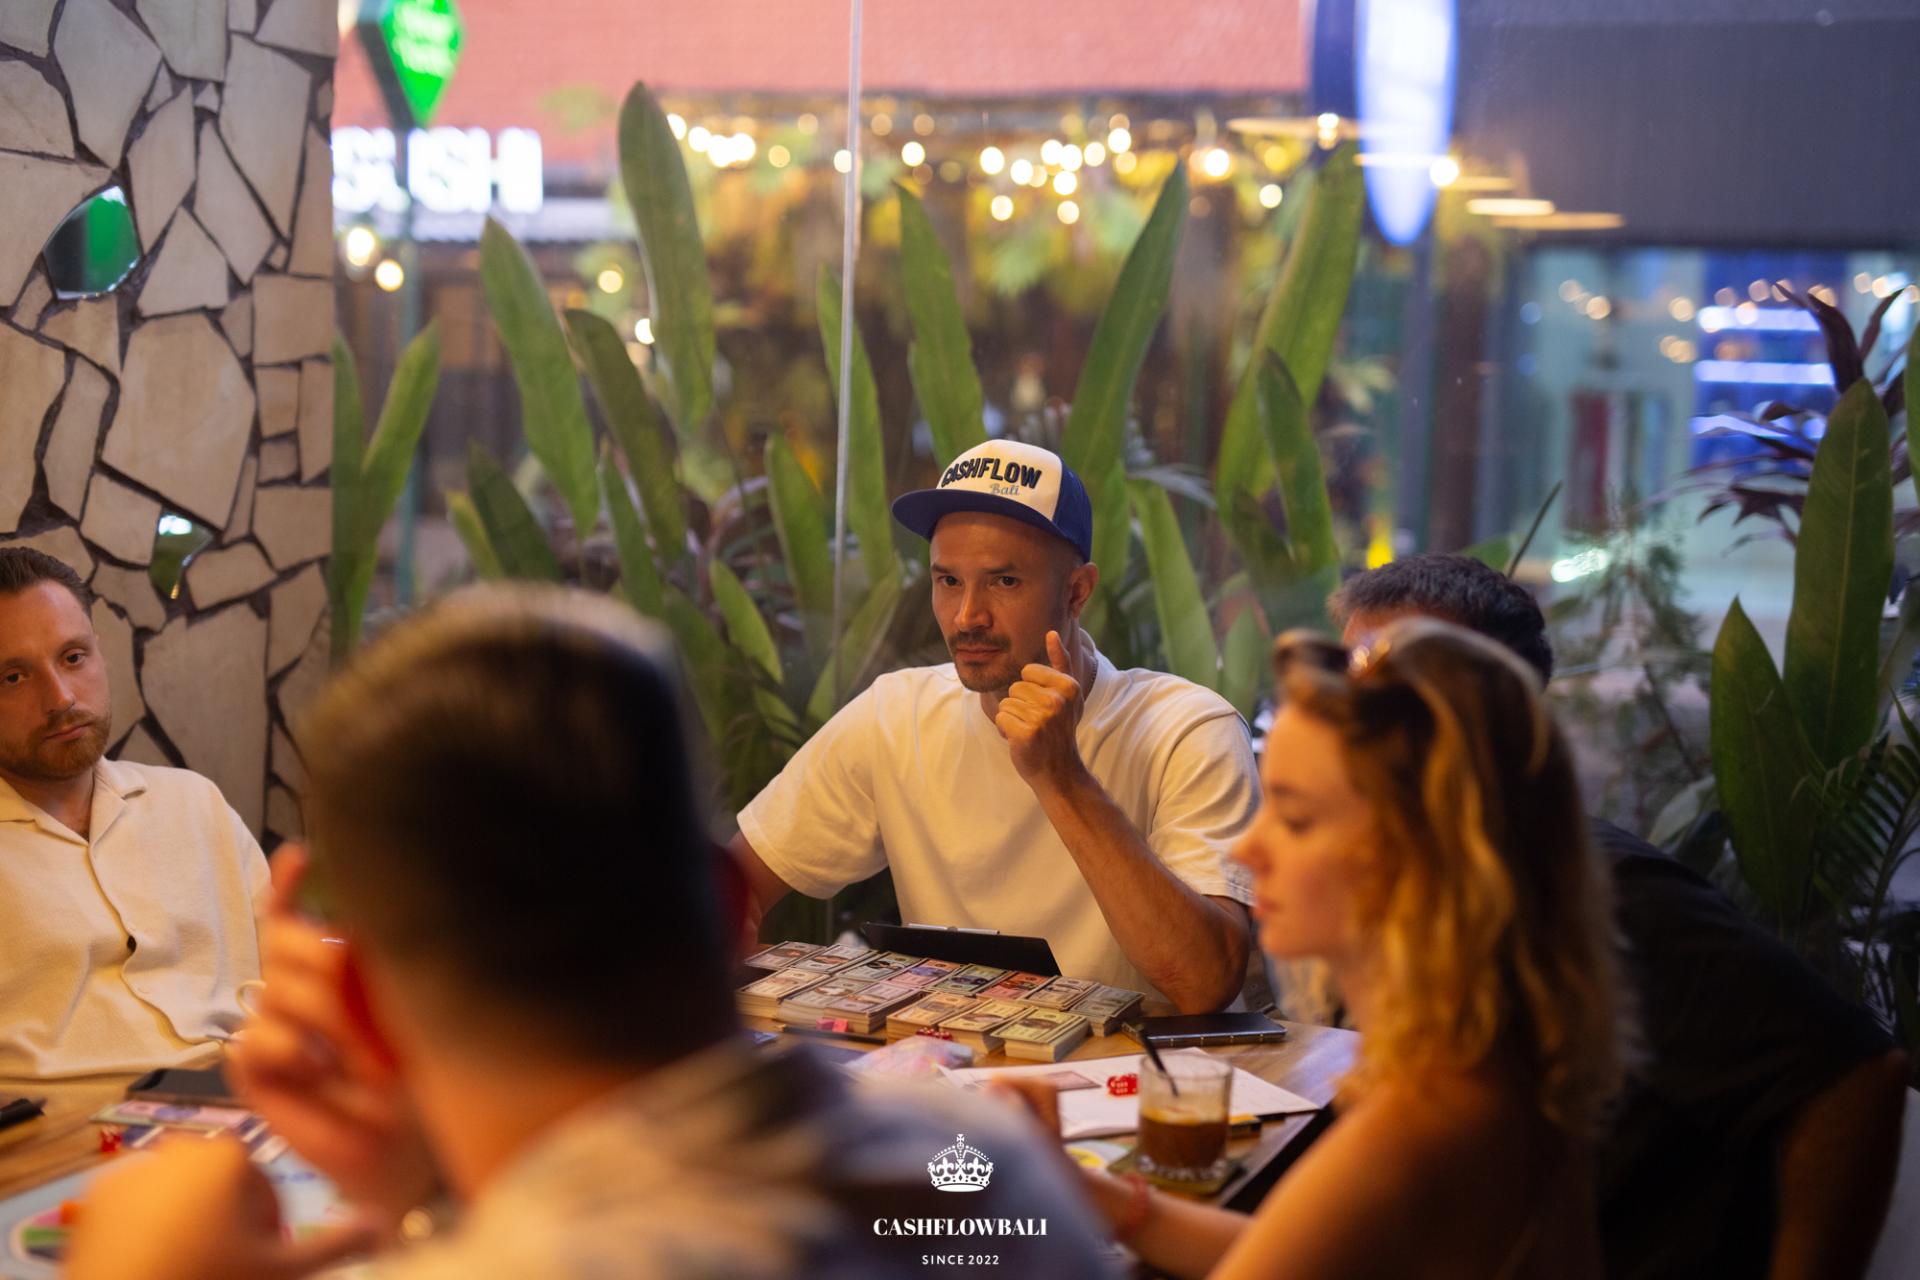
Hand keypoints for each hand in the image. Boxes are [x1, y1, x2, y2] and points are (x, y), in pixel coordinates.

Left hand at [62, 1137, 376, 1279]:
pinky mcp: (97, 1193)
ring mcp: (134, 1166)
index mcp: (230, 1153)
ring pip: (183, 1193)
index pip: (265, 1183)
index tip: (254, 1257)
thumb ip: (338, 1243)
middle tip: (224, 1263)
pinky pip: (140, 1202)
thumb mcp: (281, 1270)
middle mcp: (182, 1145)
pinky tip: (155, 1259)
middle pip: (224, 1183)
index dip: (266, 1224)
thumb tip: (388, 1225)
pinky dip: (149, 1224)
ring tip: (190, 1263)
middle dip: (229, 1219)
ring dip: (192, 1220)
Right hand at [227, 847, 437, 1222]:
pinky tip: (319, 1070)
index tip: (300, 854)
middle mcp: (299, 993)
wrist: (411, 1148)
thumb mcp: (406, 1003)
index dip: (289, 886)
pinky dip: (286, 1050)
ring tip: (363, 1054)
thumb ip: (371, 960)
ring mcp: (275, 1032)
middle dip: (322, 963)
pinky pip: (249, 1042)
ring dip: (321, 1017)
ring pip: (270, 991)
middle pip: (281, 945)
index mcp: (332, 969)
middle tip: (367, 1009)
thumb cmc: (419, 1072)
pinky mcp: (255, 1075)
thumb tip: (350, 919)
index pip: (296, 918)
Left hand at [995, 630, 1088, 787]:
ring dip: (1013, 719)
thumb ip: (1060, 662)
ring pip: (1006, 703)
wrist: (1060, 772)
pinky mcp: (1025, 734)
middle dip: (1020, 706)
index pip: (1028, 671)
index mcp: (1068, 686)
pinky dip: (1006, 731)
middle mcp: (1057, 700)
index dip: (1030, 689)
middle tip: (1038, 724)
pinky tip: (1021, 741)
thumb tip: (1051, 632)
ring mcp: (1042, 718)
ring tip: (1031, 732)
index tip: (1045, 707)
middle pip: (1015, 687)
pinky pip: (1001, 718)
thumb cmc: (1060, 730)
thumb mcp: (1068, 694)